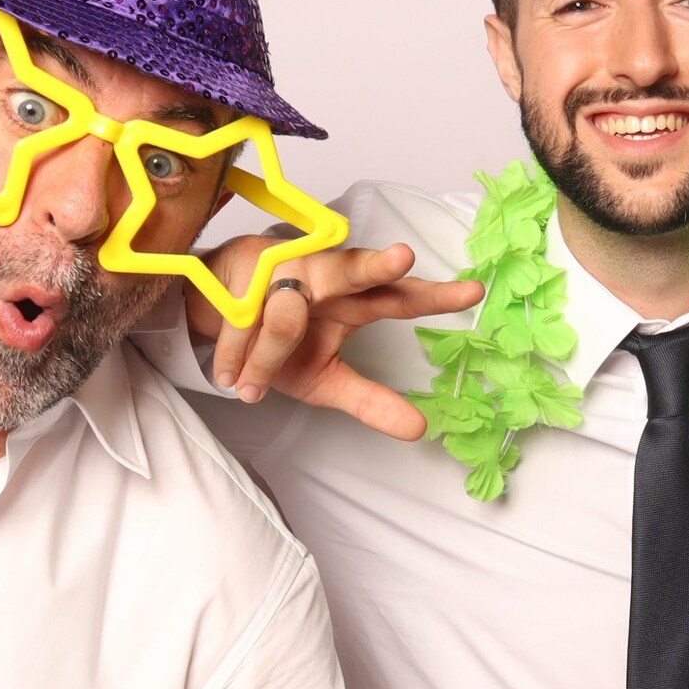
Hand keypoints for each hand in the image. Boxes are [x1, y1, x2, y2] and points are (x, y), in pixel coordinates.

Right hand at [186, 237, 483, 439]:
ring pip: (285, 316)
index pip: (401, 297)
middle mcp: (327, 275)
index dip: (435, 296)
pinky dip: (232, 354)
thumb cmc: (283, 341)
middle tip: (403, 258)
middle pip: (354, 269)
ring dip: (267, 358)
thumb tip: (421, 430)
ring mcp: (284, 269)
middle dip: (376, 265)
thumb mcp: (327, 380)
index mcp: (355, 301)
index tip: (474, 292)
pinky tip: (228, 373)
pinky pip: (239, 322)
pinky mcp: (241, 268)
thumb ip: (370, 401)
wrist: (214, 309)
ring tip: (250, 386)